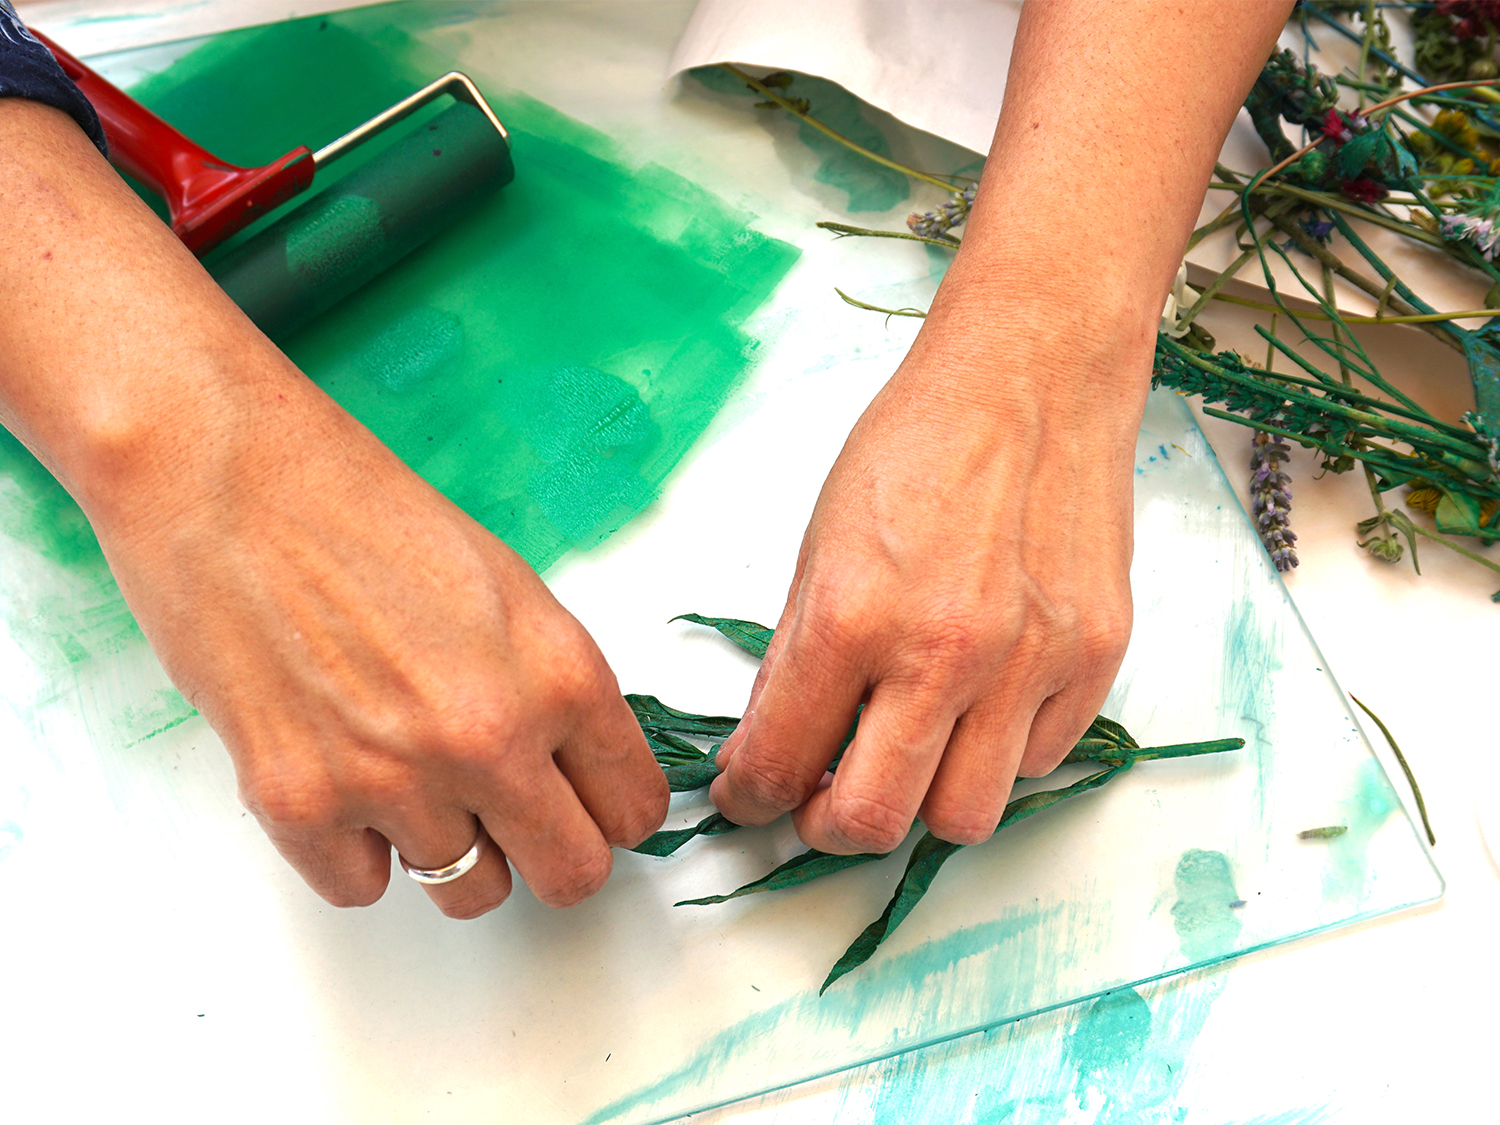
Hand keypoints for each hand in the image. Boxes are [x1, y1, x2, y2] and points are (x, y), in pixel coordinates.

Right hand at [91, 369, 668, 916]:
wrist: (231, 481)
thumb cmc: (365, 514)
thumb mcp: (509, 590)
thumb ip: (554, 689)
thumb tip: (577, 770)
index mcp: (559, 675)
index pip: (632, 808)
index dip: (610, 811)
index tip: (586, 805)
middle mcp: (489, 738)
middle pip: (571, 875)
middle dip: (551, 855)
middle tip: (516, 820)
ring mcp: (393, 779)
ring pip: (469, 892)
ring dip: (452, 850)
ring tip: (414, 778)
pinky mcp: (299, 804)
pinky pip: (361, 889)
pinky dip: (356, 850)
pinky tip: (344, 777)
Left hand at [707, 0, 1292, 851]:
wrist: (1033, 379)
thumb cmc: (918, 446)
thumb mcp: (821, 543)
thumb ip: (798, 655)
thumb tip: (772, 743)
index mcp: (854, 617)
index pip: (780, 763)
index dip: (750, 796)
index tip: (750, 795)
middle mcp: (945, 655)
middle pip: (876, 822)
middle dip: (829, 828)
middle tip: (822, 798)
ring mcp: (1030, 664)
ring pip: (966, 819)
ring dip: (923, 800)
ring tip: (910, 750)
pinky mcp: (1095, 660)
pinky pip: (1036, 762)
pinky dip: (997, 754)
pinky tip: (979, 703)